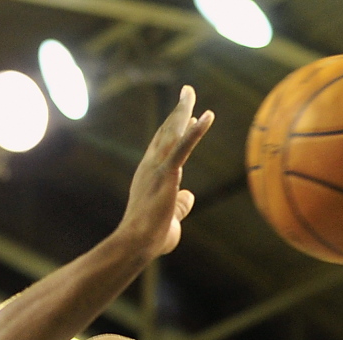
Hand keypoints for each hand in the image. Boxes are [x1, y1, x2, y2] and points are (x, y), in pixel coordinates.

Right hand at [117, 85, 213, 258]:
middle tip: (187, 91)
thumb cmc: (149, 238)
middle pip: (166, 133)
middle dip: (178, 111)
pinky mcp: (167, 174)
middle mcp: (150, 167)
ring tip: (190, 92)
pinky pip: (183, 147)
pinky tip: (206, 115)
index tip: (185, 115)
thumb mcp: (170, 219)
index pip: (163, 147)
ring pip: (172, 132)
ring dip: (182, 110)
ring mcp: (157, 169)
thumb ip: (180, 205)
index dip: (174, 129)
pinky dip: (196, 131)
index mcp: (149, 177)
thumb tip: (190, 196)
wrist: (135, 244)